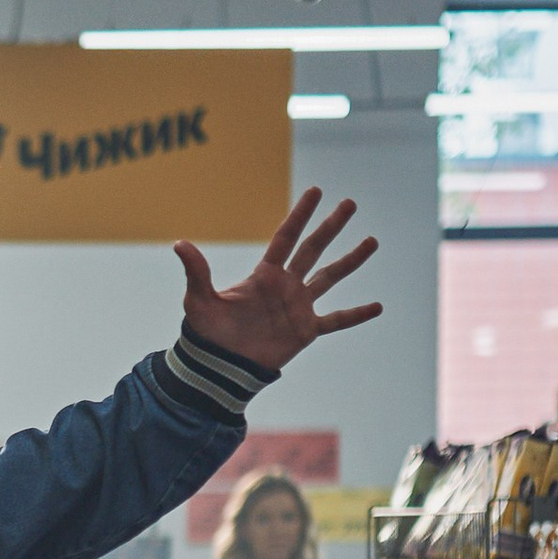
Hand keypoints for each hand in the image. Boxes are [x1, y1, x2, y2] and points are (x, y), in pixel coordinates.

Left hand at [175, 188, 379, 375]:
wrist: (220, 367)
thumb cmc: (207, 333)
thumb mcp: (199, 300)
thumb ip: (196, 272)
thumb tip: (179, 244)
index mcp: (264, 274)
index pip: (286, 237)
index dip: (300, 214)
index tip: (316, 192)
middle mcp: (285, 285)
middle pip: (313, 249)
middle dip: (331, 226)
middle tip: (350, 203)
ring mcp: (298, 307)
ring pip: (330, 277)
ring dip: (351, 260)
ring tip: (372, 241)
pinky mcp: (306, 330)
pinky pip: (336, 320)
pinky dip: (356, 315)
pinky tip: (378, 306)